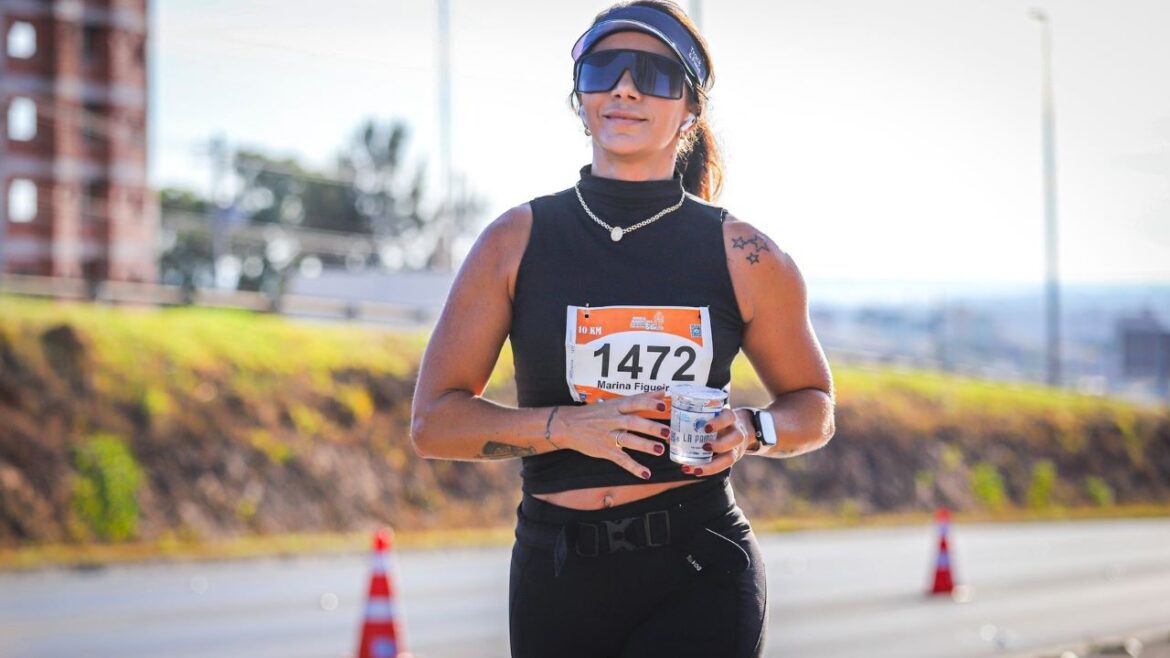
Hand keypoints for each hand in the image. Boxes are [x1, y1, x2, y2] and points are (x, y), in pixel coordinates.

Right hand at [553, 390, 670, 479]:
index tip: (663, 405)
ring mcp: (609, 436)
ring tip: (660, 450)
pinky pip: (621, 459)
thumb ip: (640, 398)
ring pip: (628, 440)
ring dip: (645, 445)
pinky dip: (633, 467)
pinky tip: (646, 473)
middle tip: (666, 432)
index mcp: (616, 406)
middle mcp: (613, 420)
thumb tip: (662, 391)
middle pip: (633, 423)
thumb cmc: (595, 412)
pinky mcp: (606, 450)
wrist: (568, 425)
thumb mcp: (615, 403)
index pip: (634, 403)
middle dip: (650, 427)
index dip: (648, 404)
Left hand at [681, 408, 751, 476]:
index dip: (719, 422)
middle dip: (720, 444)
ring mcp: (736, 447)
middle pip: (736, 438)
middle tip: (704, 446)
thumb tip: (668, 434)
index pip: (729, 417)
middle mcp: (736, 432)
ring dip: (712, 465)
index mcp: (729, 418)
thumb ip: (693, 420)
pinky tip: (693, 471)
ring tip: (694, 469)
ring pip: (730, 458)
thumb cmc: (718, 419)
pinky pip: (722, 466)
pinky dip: (708, 470)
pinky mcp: (731, 457)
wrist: (741, 427)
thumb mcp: (711, 415)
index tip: (706, 428)